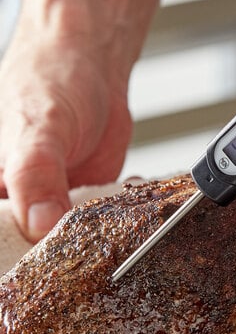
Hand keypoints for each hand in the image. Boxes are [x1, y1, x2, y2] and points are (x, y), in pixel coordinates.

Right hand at [0, 24, 131, 241]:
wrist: (91, 63)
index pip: (1, 240)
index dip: (19, 261)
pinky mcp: (86, 194)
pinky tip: (126, 204)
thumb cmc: (50, 81)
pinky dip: (117, 214)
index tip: (47, 271)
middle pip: (33, 249)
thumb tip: (38, 225)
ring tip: (110, 225)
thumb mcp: (40, 128)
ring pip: (71, 237)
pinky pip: (100, 217)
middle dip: (62, 254)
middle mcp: (18, 200)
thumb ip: (36, 176)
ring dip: (95, 234)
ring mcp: (55, 199)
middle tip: (87, 247)